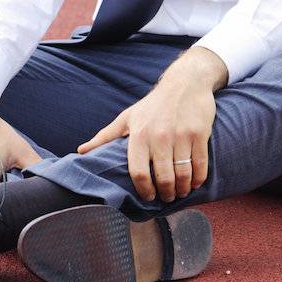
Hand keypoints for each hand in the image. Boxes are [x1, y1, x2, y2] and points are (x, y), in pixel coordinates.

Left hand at [76, 50, 224, 202]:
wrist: (184, 83)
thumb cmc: (153, 105)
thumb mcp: (127, 118)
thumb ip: (104, 137)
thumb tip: (81, 151)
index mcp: (139, 135)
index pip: (138, 172)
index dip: (144, 190)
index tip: (148, 197)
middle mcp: (159, 136)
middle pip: (163, 177)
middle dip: (166, 194)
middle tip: (166, 198)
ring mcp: (181, 135)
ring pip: (183, 174)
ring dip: (183, 189)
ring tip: (180, 192)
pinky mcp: (199, 133)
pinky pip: (200, 164)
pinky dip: (199, 178)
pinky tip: (195, 182)